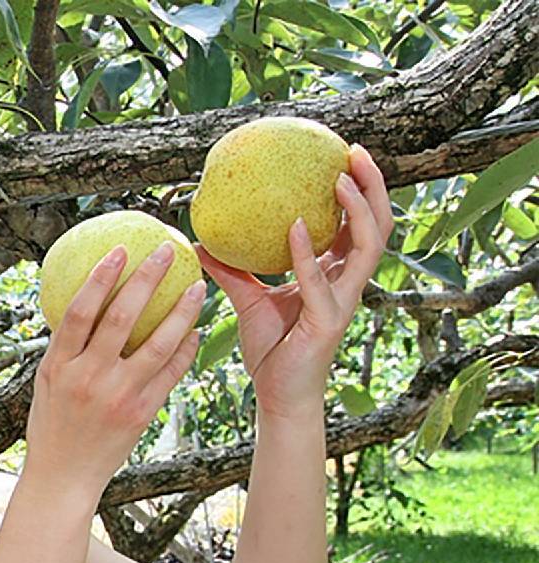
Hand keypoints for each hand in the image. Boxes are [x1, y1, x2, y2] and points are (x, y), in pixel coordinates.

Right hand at [28, 242, 205, 498]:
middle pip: (121, 317)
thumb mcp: (46, 383)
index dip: (101, 277)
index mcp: (59, 366)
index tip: (120, 251)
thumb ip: (65, 348)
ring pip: (156, 343)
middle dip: (146, 279)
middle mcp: (88, 377)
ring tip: (198, 287)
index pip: (80, 310)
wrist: (64, 477)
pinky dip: (185, 349)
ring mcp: (116, 396)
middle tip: (165, 252)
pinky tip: (196, 330)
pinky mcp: (140, 412)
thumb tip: (85, 305)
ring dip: (181, 311)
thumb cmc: (53, 426)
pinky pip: (170, 373)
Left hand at [197, 144, 393, 418]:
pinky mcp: (328, 321)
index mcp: (335, 274)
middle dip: (375, 186)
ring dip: (358, 209)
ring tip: (338, 179)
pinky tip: (295, 227)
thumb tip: (198, 240)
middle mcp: (348, 283)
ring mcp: (343, 301)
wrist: (276, 394)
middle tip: (354, 152)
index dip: (361, 188)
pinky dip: (308, 252)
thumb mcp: (247, 299)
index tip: (345, 153)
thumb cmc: (270, 348)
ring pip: (370, 246)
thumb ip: (231, 269)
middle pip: (379, 224)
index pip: (359, 223)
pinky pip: (321, 281)